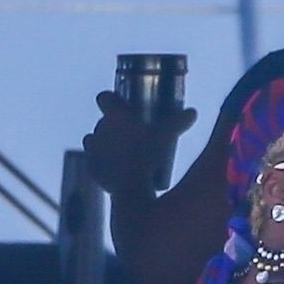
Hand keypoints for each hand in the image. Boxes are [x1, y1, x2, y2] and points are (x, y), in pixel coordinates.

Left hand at [81, 91, 196, 196]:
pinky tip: (114, 168)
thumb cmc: (148, 153)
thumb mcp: (168, 134)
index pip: (104, 97)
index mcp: (114, 115)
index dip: (112, 100)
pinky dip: (101, 163)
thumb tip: (192, 112)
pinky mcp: (91, 168)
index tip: (122, 105)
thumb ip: (179, 121)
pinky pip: (93, 161)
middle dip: (113, 125)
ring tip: (121, 150)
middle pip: (102, 121)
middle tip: (131, 132)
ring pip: (93, 140)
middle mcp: (99, 128)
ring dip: (104, 142)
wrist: (131, 185)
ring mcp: (92, 149)